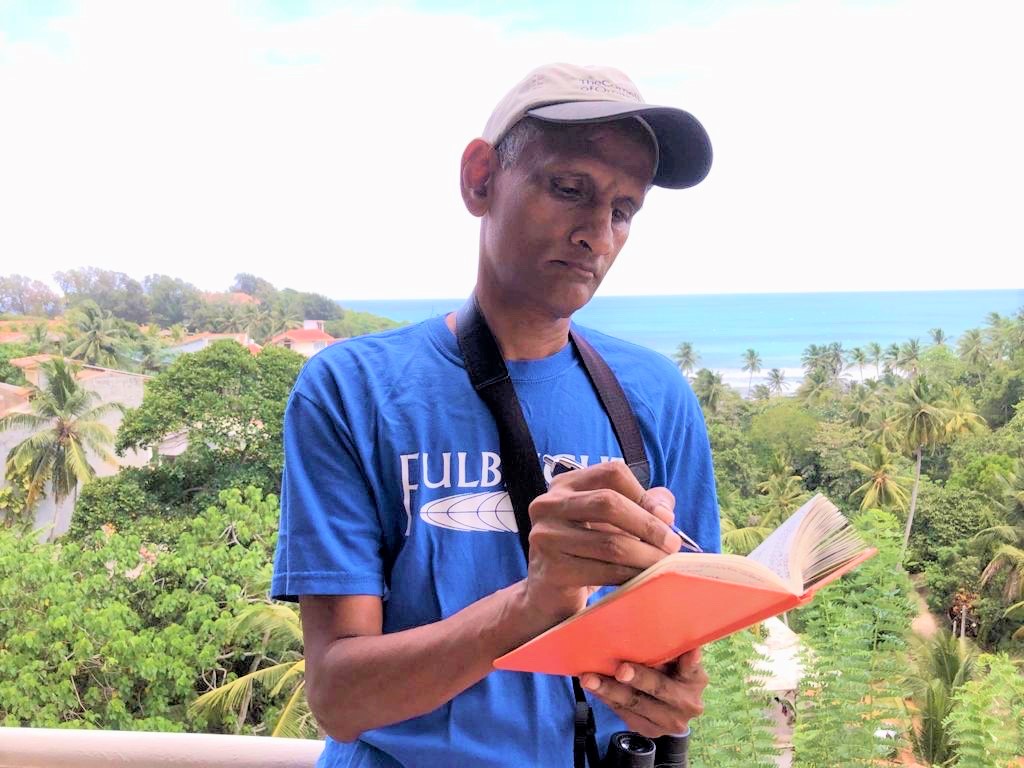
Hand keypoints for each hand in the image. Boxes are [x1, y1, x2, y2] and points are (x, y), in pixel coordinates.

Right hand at [522, 461, 681, 623]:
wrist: (548, 595)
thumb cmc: (584, 553)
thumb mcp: (611, 523)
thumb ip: (641, 506)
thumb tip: (665, 512)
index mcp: (565, 485)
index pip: (612, 473)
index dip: (643, 494)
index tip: (665, 518)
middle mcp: (549, 504)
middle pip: (609, 503)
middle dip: (649, 525)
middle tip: (672, 545)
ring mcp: (546, 537)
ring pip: (610, 542)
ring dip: (646, 556)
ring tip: (664, 565)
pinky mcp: (552, 570)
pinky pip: (604, 571)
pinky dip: (631, 576)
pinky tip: (643, 580)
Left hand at [580, 648, 707, 737]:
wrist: (672, 706)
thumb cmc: (671, 669)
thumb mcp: (678, 657)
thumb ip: (672, 647)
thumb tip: (663, 628)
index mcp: (696, 679)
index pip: (690, 668)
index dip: (687, 661)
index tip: (679, 653)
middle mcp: (687, 704)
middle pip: (658, 688)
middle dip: (637, 678)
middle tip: (619, 669)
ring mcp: (669, 722)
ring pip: (635, 704)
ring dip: (609, 690)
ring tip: (589, 678)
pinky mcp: (650, 730)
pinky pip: (624, 713)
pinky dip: (606, 699)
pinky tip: (593, 688)